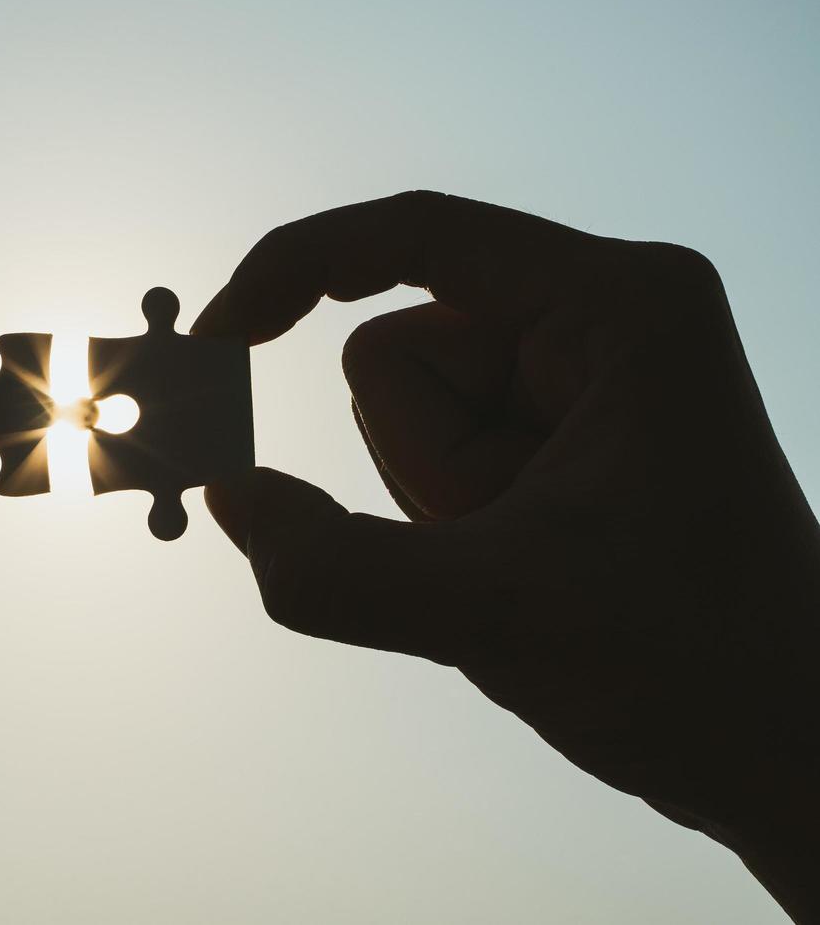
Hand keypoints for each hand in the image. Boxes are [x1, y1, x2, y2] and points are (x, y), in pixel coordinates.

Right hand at [194, 191, 819, 920]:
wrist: (790, 751)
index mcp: (616, 308)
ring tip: (529, 565)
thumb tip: (228, 497)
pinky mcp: (562, 434)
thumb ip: (333, 568)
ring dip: (437, 500)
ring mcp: (580, 380)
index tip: (222, 334)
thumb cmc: (694, 668)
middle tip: (505, 547)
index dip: (300, 269)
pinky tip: (530, 574)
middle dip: (422, 463)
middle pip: (403, 353)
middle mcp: (600, 320)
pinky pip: (438, 454)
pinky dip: (449, 520)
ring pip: (410, 412)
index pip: (419, 235)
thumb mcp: (496, 616)